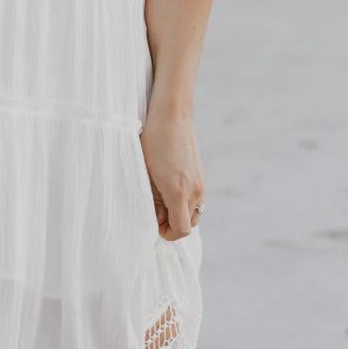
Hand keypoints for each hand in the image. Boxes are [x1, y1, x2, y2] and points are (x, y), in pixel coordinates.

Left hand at [141, 111, 203, 239]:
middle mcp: (194, 191)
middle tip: (156, 211)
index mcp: (178, 192)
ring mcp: (201, 183)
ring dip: (180, 213)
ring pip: (195, 213)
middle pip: (189, 224)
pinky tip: (170, 188)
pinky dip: (185, 202)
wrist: (172, 115)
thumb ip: (152, 199)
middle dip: (173, 224)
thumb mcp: (146, 173)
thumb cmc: (153, 142)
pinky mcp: (201, 175)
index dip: (167, 233)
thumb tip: (156, 215)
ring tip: (162, 199)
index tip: (154, 225)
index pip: (181, 230)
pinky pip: (197, 199)